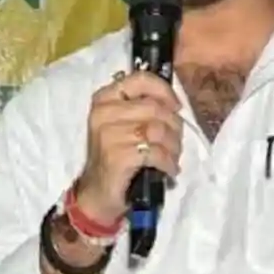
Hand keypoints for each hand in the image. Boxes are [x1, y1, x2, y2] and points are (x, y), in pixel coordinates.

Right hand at [74, 71, 182, 225]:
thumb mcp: (123, 124)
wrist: (97, 193)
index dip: (164, 91)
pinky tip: (169, 169)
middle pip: (155, 108)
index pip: (140, 79)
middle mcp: (103, 113)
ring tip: (172, 156)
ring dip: (174, 146)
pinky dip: (169, 162)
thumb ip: (142, 107)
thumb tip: (175, 103)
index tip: (176, 106)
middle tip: (175, 141)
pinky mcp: (118, 157)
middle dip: (174, 126)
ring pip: (159, 130)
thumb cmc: (116, 155)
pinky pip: (156, 153)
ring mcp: (108, 135)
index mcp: (104, 99)